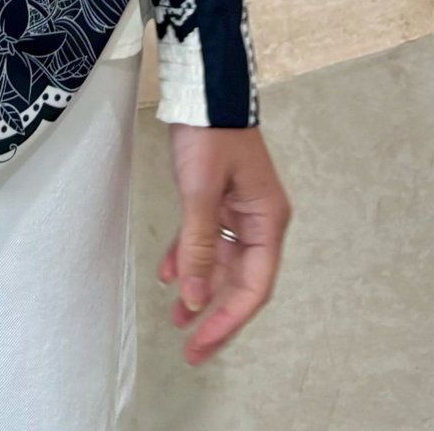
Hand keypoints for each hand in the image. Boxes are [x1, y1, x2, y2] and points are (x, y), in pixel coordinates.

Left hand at [159, 124, 289, 364]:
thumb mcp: (201, 190)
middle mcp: (258, 220)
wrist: (202, 87)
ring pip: (220, 263)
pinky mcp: (217, 198)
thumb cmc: (210, 132)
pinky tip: (166, 273)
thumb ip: (198, 245)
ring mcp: (238, 210)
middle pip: (239, 280)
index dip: (228, 318)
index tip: (203, 342)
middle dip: (213, 313)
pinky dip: (187, 256)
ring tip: (174, 318)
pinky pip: (205, 238)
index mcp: (267, 221)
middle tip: (189, 347)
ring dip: (197, 287)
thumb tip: (194, 298)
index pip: (254, 285)